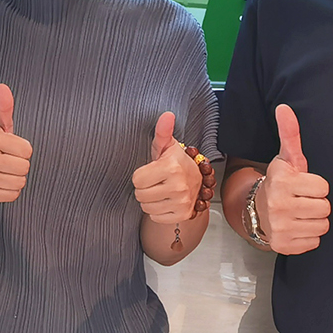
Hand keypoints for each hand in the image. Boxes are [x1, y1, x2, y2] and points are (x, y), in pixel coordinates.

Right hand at [0, 83, 31, 202]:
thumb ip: (4, 107)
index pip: (27, 150)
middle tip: (7, 161)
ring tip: (3, 172)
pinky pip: (14, 195)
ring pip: (21, 182)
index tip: (10, 148)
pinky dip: (10, 190)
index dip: (22, 149)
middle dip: (20, 165)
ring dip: (16, 178)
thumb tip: (3, 87)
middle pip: (25, 167)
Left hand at [132, 111, 202, 225]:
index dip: (141, 175)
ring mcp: (181, 203)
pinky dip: (157, 211)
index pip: (136, 180)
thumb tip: (167, 115)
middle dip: (144, 188)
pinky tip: (166, 201)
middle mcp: (178, 186)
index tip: (151, 171)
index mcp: (171, 167)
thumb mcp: (166, 145)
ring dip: (150, 200)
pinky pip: (155, 217)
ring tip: (160, 190)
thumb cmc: (175, 161)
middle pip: (140, 195)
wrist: (196, 180)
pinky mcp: (182, 215)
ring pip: (146, 207)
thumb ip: (162, 131)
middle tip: (156, 181)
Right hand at [255, 104, 329, 254]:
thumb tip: (285, 108)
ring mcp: (280, 227)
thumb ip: (290, 133)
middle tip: (302, 200)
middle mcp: (279, 205)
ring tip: (300, 214)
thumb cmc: (279, 182)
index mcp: (282, 181)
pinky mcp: (282, 245)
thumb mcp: (286, 158)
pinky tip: (296, 227)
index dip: (316, 186)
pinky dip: (308, 237)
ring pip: (322, 226)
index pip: (323, 187)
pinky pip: (314, 243)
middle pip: (325, 208)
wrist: (256, 210)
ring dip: (314, 221)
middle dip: (317, 204)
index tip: (303, 185)